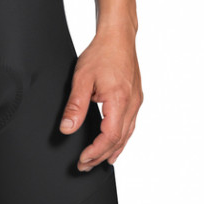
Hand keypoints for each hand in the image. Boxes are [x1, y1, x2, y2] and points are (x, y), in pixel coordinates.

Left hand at [60, 27, 142, 170]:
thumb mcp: (82, 78)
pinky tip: (115, 147)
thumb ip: (75, 106)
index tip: (83, 160)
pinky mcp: (136, 98)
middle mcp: (131, 104)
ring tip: (98, 162)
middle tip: (85, 166)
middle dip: (101, 156)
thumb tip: (67, 128)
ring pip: (127, 135)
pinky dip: (122, 140)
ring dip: (112, 151)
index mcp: (119, 100)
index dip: (96, 152)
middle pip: (119, 140)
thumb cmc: (102, 53)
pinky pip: (130, 126)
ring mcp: (136, 102)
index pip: (110, 137)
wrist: (118, 36)